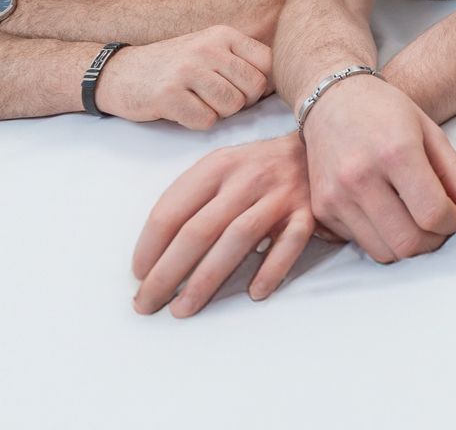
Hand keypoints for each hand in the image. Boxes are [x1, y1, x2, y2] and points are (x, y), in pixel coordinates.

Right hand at [95, 25, 272, 128]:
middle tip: (215, 98)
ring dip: (217, 113)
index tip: (241, 89)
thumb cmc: (174, 66)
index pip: (269, 64)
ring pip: (232, 107)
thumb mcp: (210, 50)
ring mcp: (187, 70)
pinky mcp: (169, 95)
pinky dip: (196, 122)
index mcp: (224, 35)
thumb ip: (243, 61)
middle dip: (240, 103)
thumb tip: (283, 84)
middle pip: (253, 89)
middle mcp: (208, 48)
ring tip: (197, 101)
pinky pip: (206, 121)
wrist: (120, 72)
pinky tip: (181, 109)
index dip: (261, 85)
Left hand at [132, 134, 344, 317]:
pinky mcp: (308, 212)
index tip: (139, 275)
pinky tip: (254, 292)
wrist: (316, 147)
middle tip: (148, 302)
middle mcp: (246, 178)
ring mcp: (279, 195)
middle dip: (168, 272)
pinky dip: (272, 269)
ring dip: (206, 278)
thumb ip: (193, 199)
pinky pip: (290, 243)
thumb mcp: (221, 167)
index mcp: (216, 166)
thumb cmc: (258, 168)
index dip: (150, 247)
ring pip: (237, 238)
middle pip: (199, 230)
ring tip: (183, 308)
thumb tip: (156, 253)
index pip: (172, 210)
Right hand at [300, 73, 455, 264]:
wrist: (332, 99)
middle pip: (408, 242)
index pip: (433, 213)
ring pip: (384, 252)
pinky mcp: (321, 208)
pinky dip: (381, 238)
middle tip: (438, 223)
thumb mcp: (430, 131)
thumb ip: (455, 173)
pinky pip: (361, 244)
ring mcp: (336, 195)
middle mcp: (361, 177)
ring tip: (414, 220)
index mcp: (395, 152)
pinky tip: (387, 213)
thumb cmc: (384, 111)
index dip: (454, 222)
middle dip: (433, 241)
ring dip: (408, 245)